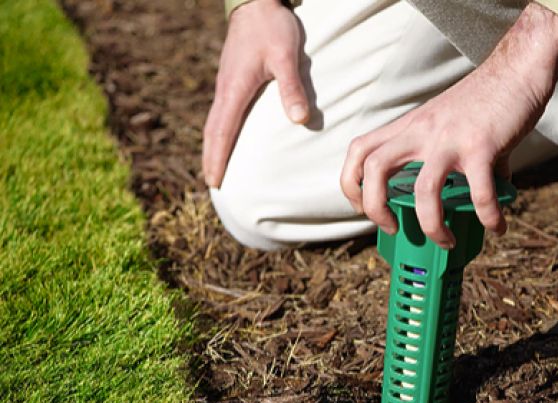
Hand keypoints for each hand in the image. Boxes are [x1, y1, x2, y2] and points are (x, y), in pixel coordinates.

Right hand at [203, 0, 308, 187]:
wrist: (257, 0)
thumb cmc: (272, 27)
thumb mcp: (286, 56)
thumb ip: (292, 88)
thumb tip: (299, 120)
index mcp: (234, 90)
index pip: (222, 132)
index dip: (218, 158)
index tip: (214, 181)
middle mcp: (225, 90)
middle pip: (212, 132)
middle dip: (211, 158)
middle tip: (211, 183)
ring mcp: (226, 84)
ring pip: (214, 122)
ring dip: (213, 146)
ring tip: (215, 167)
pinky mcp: (231, 78)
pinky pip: (221, 112)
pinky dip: (219, 131)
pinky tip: (227, 137)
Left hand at [340, 2, 557, 248]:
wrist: (517, 70)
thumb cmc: (485, 99)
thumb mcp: (451, 125)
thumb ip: (453, 160)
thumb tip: (477, 196)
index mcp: (410, 126)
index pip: (360, 150)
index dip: (351, 183)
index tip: (363, 207)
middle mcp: (422, 132)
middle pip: (375, 168)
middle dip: (375, 208)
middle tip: (393, 228)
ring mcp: (450, 139)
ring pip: (423, 190)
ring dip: (431, 225)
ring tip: (446, 241)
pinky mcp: (482, 146)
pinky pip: (480, 193)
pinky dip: (488, 217)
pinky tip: (498, 226)